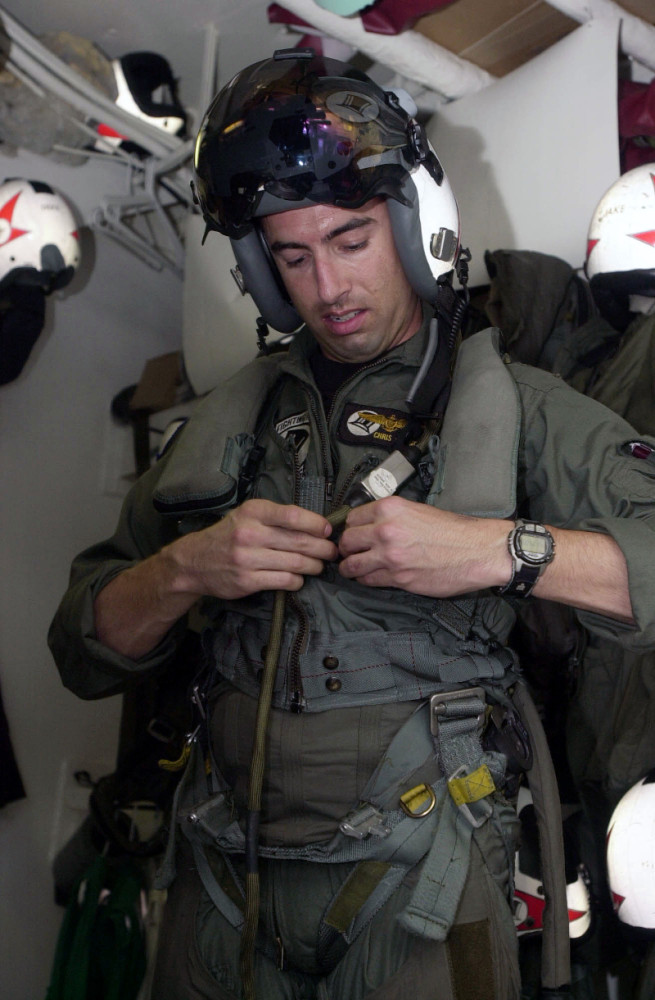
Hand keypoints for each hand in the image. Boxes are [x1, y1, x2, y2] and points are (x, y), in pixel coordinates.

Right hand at [177, 498, 337, 599]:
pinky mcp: (247, 580)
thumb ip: (275, 517)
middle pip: (299, 541)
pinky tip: (299, 579)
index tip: (328, 530)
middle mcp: (250, 533)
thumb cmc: (227, 536)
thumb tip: (315, 524)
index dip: (316, 524)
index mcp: (253, 512)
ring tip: (319, 566)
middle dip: (323, 548)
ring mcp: (248, 558)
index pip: (293, 515)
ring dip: (314, 566)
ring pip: (296, 563)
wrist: (194, 562)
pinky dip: (298, 581)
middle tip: (332, 552)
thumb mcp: (246, 515)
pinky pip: (284, 581)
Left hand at [337, 496, 510, 596]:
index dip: (351, 528)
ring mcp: (390, 556)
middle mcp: (386, 530)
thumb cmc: (455, 531)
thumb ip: (393, 517)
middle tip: (349, 552)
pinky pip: (369, 580)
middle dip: (346, 548)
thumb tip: (373, 525)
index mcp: (391, 508)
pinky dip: (365, 580)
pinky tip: (369, 577)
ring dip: (350, 567)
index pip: (352, 518)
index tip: (353, 534)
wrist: (478, 550)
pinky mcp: (398, 578)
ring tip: (352, 568)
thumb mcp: (419, 510)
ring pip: (352, 564)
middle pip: (347, 541)